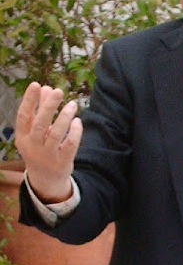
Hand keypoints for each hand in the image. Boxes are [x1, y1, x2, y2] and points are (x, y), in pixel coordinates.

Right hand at [15, 82, 82, 202]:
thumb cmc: (40, 148)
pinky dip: (74, 132)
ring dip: (64, 117)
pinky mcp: (62, 163)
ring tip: (72, 104)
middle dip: (48, 107)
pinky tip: (77, 121)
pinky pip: (69, 146)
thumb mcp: (35, 132)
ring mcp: (47, 156)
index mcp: (22, 137)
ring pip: (56, 134)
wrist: (45, 180)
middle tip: (58, 91)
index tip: (36, 84)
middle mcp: (32, 147)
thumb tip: (45, 87)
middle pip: (40, 124)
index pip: (23, 116)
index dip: (29, 100)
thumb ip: (40, 110)